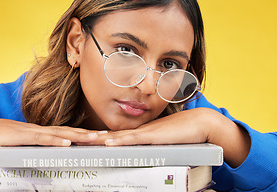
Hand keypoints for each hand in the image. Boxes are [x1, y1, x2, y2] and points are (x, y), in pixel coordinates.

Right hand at [0, 113, 98, 167]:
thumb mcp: (18, 144)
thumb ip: (31, 146)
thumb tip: (43, 152)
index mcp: (39, 132)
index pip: (66, 133)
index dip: (83, 136)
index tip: (99, 139)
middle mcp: (39, 130)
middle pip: (69, 131)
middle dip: (88, 135)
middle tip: (107, 137)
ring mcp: (30, 132)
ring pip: (59, 133)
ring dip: (78, 136)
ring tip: (96, 139)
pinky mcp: (20, 136)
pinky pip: (41, 139)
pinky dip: (55, 141)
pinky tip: (67, 143)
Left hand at [93, 108, 250, 167]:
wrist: (201, 123)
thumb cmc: (184, 133)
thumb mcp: (164, 141)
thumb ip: (152, 145)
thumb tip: (143, 153)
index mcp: (140, 133)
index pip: (116, 136)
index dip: (100, 138)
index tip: (86, 141)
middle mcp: (139, 131)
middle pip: (112, 134)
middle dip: (94, 138)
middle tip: (76, 140)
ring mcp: (145, 132)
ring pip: (118, 136)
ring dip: (101, 139)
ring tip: (84, 141)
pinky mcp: (154, 136)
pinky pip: (134, 139)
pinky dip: (120, 141)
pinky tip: (107, 142)